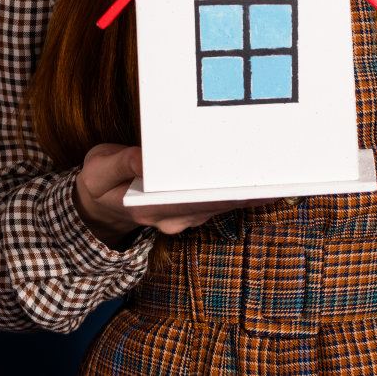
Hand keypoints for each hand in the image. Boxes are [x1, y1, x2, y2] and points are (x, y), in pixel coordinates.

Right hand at [73, 142, 268, 248]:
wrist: (99, 208)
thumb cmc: (99, 184)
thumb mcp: (97, 172)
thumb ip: (121, 163)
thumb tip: (145, 158)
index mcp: (150, 208)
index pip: (192, 201)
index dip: (222, 193)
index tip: (248, 184)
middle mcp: (174, 218)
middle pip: (216, 203)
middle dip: (246, 191)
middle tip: (278, 174)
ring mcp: (185, 216)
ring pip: (223, 204)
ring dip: (248, 190)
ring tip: (279, 172)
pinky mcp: (192, 209)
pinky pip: (220, 201)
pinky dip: (240, 189)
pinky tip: (262, 176)